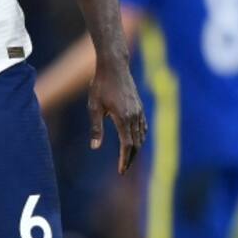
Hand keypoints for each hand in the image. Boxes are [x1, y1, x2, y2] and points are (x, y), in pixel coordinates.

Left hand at [87, 58, 145, 174]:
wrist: (114, 66)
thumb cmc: (100, 85)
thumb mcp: (94, 107)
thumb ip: (96, 128)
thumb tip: (95, 147)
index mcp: (123, 118)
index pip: (127, 145)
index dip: (125, 160)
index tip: (121, 171)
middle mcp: (134, 116)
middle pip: (136, 144)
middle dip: (130, 158)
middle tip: (123, 169)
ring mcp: (139, 111)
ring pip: (141, 136)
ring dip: (135, 149)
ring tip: (127, 158)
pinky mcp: (139, 106)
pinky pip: (143, 126)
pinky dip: (140, 137)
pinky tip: (135, 140)